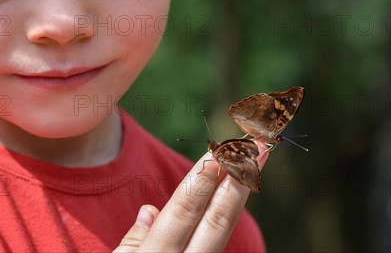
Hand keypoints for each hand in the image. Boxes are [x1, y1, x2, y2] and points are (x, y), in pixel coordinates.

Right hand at [115, 141, 268, 251]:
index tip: (220, 150)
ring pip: (222, 236)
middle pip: (217, 223)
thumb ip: (132, 245)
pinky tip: (233, 196)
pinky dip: (224, 221)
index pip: (182, 215)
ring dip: (238, 197)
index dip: (202, 182)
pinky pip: (214, 250)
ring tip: (253, 164)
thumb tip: (150, 210)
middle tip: (257, 147)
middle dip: (238, 181)